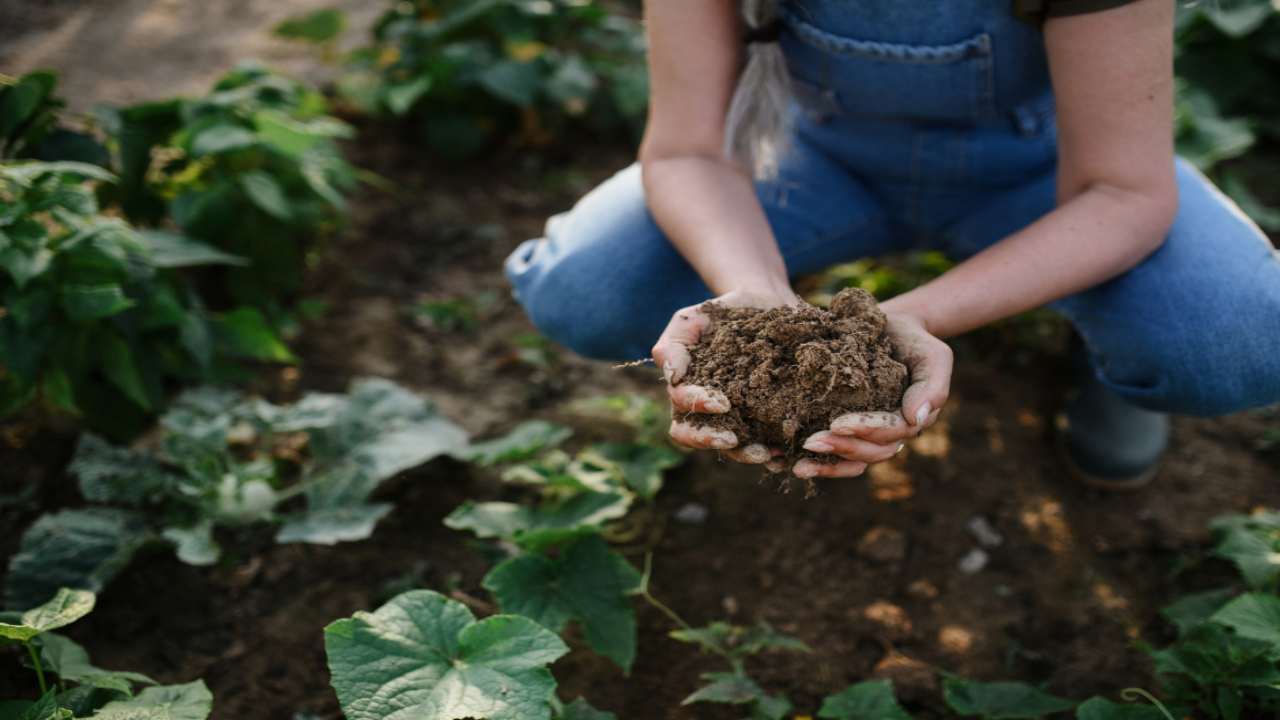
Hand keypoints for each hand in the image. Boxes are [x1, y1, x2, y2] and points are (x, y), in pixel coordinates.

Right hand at [652, 288, 798, 465]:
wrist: (765, 303)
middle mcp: (706, 411)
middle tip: (732, 440)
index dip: (697, 409)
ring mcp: (737, 417)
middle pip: (696, 438)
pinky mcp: (766, 418)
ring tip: (766, 453)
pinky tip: (787, 454)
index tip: (721, 402)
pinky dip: (775, 453)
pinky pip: (765, 442)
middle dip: (711, 441)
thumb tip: (673, 377)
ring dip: (745, 454)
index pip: (681, 409)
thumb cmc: (722, 313)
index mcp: (686, 391)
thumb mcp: (692, 319)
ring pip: (731, 448)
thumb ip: (674, 344)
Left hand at [794, 309, 951, 478]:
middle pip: (872, 451)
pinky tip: (795, 465)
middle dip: (843, 448)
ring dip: (829, 464)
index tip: (836, 423)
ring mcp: (871, 434)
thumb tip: (916, 419)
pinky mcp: (850, 430)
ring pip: (856, 459)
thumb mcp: (933, 355)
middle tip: (811, 442)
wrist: (890, 328)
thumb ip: (933, 385)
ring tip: (800, 464)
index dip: (866, 430)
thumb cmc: (913, 341)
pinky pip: (840, 455)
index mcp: (912, 418)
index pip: (892, 432)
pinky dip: (821, 463)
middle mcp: (893, 433)